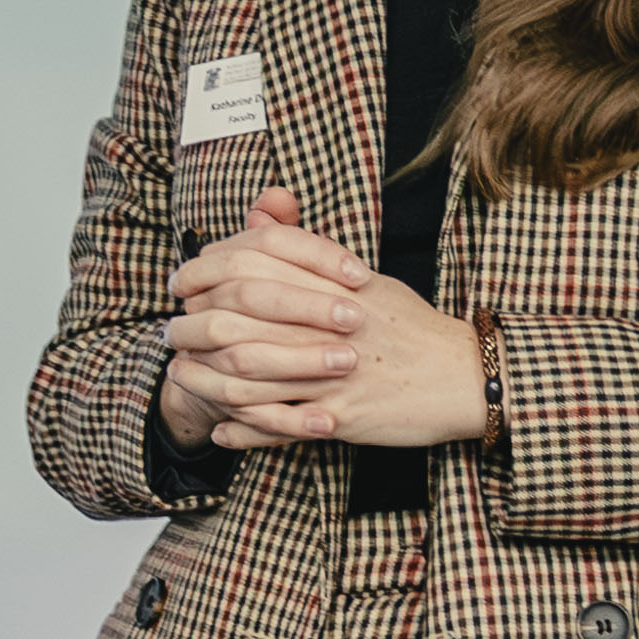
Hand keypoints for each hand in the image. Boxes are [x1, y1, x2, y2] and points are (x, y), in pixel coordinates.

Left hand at [166, 190, 487, 451]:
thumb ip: (307, 250)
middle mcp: (329, 323)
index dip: (207, 270)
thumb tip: (262, 208)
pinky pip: (278, 424)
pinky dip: (243, 429)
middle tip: (173, 333)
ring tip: (182, 377)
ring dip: (205, 379)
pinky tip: (220, 430)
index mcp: (335, 283)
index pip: (253, 260)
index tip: (184, 283)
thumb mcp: (362, 279)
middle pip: (237, 317)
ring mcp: (332, 371)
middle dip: (194, 326)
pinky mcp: (341, 414)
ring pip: (246, 374)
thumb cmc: (408, 327)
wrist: (465, 376)